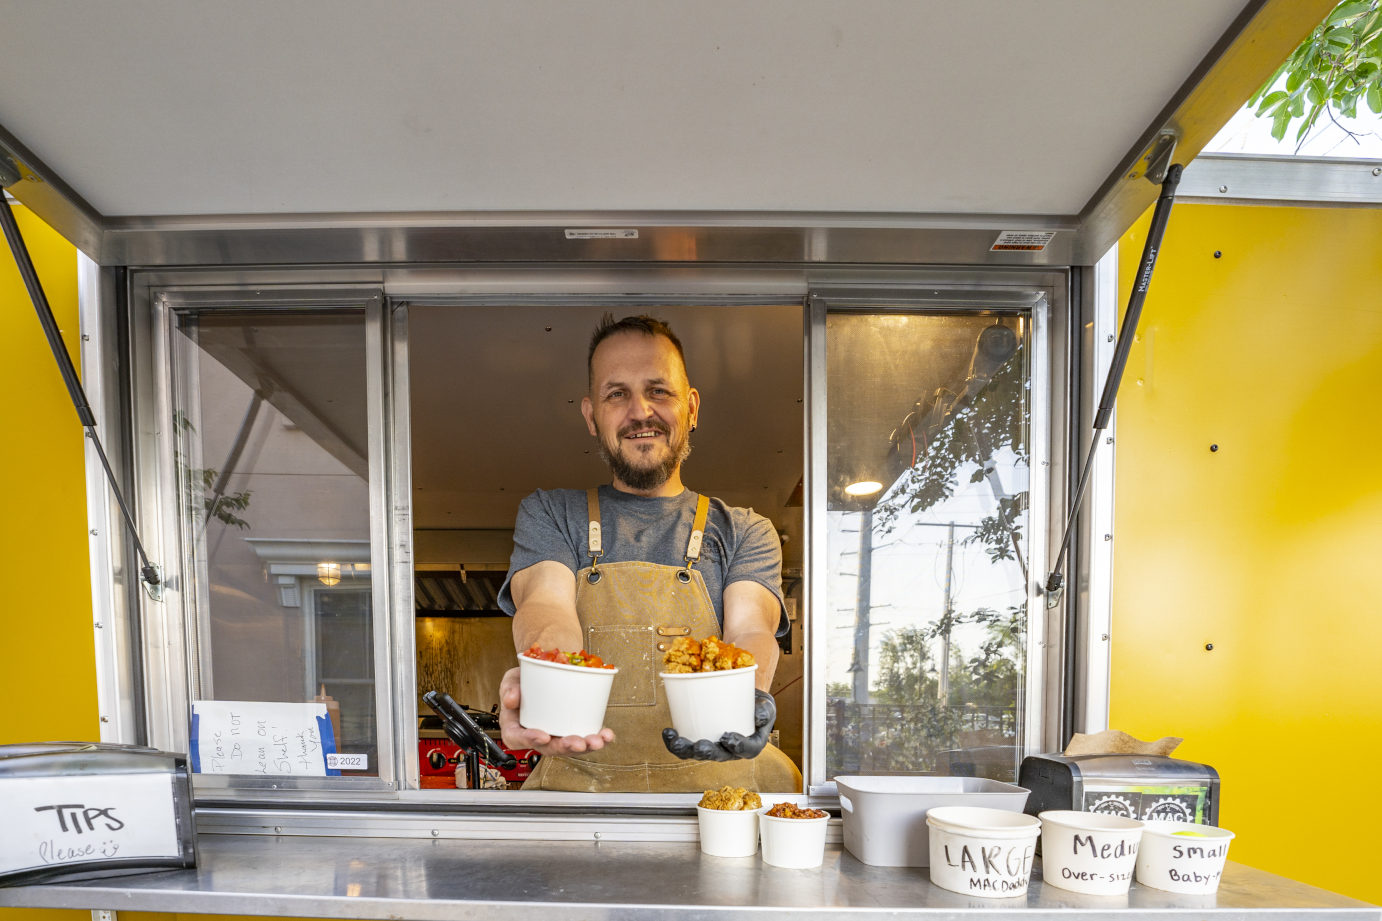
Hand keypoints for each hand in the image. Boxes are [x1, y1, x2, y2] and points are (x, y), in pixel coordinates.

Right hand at [497, 666, 614, 756]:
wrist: (541, 678)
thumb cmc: (522, 683)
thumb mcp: (511, 680)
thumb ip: (509, 688)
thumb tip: (511, 698)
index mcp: (516, 728)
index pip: (519, 738)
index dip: (531, 740)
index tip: (543, 736)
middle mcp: (537, 737)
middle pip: (550, 748)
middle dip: (566, 747)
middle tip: (578, 742)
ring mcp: (556, 736)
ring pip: (570, 747)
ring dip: (586, 747)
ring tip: (599, 740)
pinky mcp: (571, 730)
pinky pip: (584, 738)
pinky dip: (598, 739)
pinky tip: (607, 735)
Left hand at [662, 689, 775, 761]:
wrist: (743, 699)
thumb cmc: (757, 704)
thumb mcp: (767, 704)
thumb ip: (764, 710)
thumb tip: (759, 717)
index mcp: (751, 744)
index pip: (747, 751)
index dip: (739, 747)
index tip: (729, 737)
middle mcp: (731, 750)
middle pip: (719, 756)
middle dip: (707, 753)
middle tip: (700, 746)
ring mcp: (714, 747)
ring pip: (698, 754)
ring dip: (685, 750)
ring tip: (675, 740)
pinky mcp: (700, 740)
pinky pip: (686, 747)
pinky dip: (674, 742)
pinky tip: (668, 732)